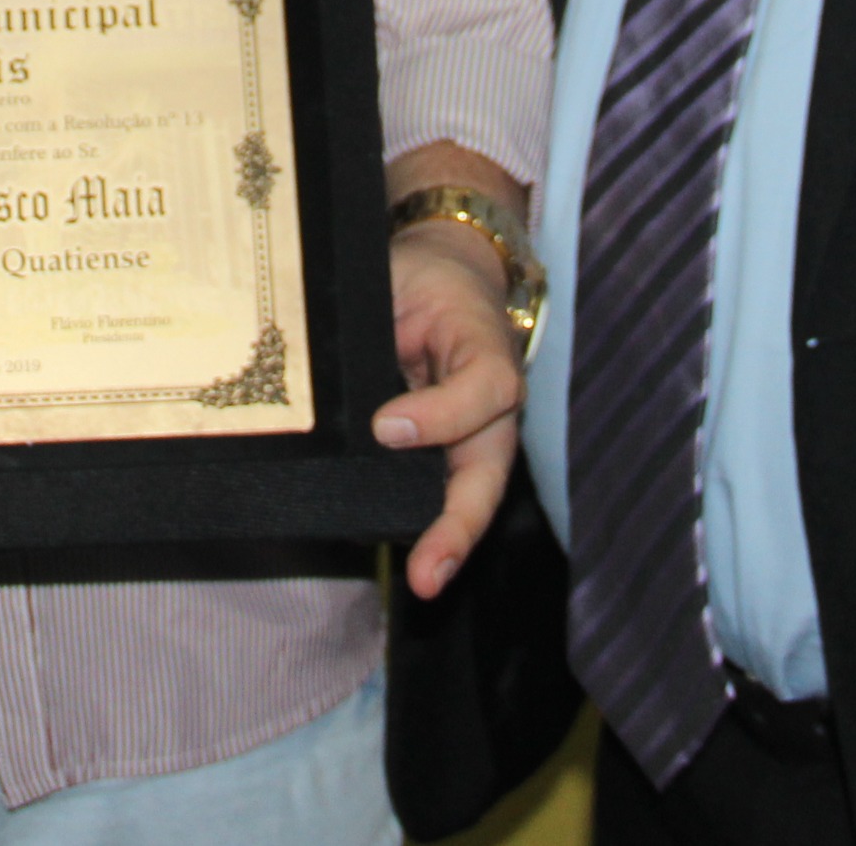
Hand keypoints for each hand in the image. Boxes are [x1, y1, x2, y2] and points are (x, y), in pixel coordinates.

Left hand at [377, 220, 526, 600]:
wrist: (437, 273)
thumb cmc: (426, 278)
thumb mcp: (409, 279)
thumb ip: (390, 327)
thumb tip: (366, 410)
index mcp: (489, 358)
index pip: (485, 391)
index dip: (439, 414)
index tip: (387, 427)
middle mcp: (488, 410)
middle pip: (486, 476)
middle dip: (457, 530)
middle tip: (428, 575)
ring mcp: (469, 438)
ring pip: (466, 496)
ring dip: (442, 541)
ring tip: (422, 582)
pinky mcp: (437, 453)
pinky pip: (427, 491)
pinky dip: (408, 521)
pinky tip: (373, 540)